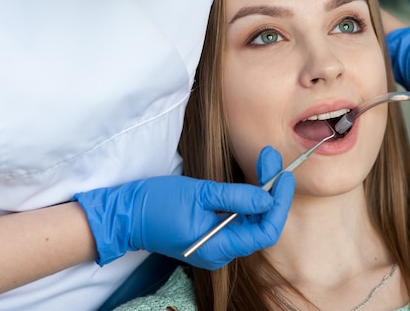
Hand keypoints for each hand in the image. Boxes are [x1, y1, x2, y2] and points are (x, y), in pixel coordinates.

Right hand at [72, 147, 293, 269]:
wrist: (126, 215)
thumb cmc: (157, 205)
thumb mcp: (199, 194)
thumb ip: (235, 197)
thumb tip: (267, 197)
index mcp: (220, 247)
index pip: (265, 231)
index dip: (279, 204)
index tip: (283, 177)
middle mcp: (222, 250)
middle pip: (260, 223)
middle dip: (271, 191)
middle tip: (272, 159)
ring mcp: (217, 242)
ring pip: (251, 218)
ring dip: (260, 190)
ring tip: (265, 161)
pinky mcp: (211, 232)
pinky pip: (238, 217)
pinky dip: (246, 197)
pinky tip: (252, 177)